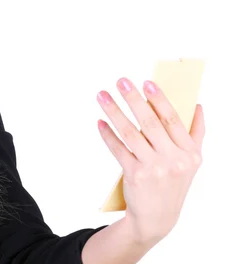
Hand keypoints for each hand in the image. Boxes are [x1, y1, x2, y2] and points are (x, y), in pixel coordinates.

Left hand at [96, 77, 204, 244]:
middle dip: (133, 99)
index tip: (146, 83)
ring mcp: (154, 169)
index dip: (159, 99)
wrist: (157, 217)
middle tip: (121, 81)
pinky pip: (118, 149)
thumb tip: (197, 106)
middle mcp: (174, 160)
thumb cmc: (173, 183)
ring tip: (102, 96)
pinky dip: (107, 134)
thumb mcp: (191, 162)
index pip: (173, 120)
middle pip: (150, 122)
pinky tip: (100, 122)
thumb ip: (196, 134)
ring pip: (130, 133)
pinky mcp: (135, 176)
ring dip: (114, 111)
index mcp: (190, 153)